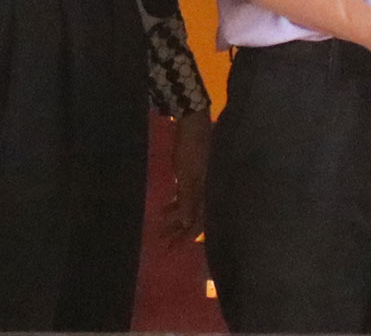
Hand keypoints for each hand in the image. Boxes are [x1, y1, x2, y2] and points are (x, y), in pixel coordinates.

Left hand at [162, 111, 210, 238]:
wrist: (192, 121)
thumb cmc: (190, 149)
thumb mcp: (188, 175)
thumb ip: (188, 199)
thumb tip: (186, 223)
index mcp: (210, 191)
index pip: (200, 220)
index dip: (187, 235)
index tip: (174, 247)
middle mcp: (207, 189)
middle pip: (194, 216)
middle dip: (179, 231)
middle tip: (164, 243)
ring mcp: (200, 182)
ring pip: (188, 206)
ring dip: (175, 219)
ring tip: (161, 230)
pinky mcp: (192, 174)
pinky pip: (185, 195)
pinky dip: (175, 204)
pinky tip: (165, 210)